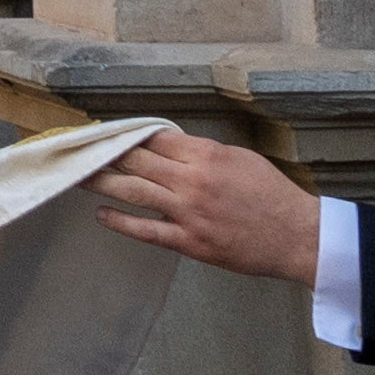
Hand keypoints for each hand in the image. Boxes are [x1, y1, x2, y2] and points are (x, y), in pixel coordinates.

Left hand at [87, 129, 331, 291]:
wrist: (297, 236)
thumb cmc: (272, 194)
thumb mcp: (239, 158)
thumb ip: (202, 152)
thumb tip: (169, 146)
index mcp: (205, 155)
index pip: (153, 138)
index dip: (126, 134)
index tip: (106, 131)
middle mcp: (192, 181)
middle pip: (136, 161)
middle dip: (106, 153)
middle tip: (79, 149)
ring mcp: (188, 213)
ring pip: (134, 192)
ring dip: (102, 182)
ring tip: (78, 176)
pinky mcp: (191, 243)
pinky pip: (148, 231)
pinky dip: (121, 223)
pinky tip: (101, 215)